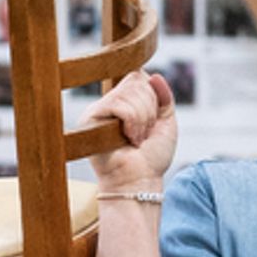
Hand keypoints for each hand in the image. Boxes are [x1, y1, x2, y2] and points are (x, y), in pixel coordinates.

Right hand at [84, 70, 177, 191]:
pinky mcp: (90, 118)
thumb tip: (154, 75)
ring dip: (142, 120)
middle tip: (144, 133)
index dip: (152, 97)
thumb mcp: (167, 122)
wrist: (139, 181)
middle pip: (136, 80)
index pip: (139, 76)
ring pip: (129, 92)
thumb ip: (164, 96)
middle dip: (149, 110)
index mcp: (125, 100)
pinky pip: (118, 104)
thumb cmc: (151, 158)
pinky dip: (132, 123)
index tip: (153, 121)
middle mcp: (110, 102)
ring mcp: (99, 109)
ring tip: (136, 139)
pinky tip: (128, 139)